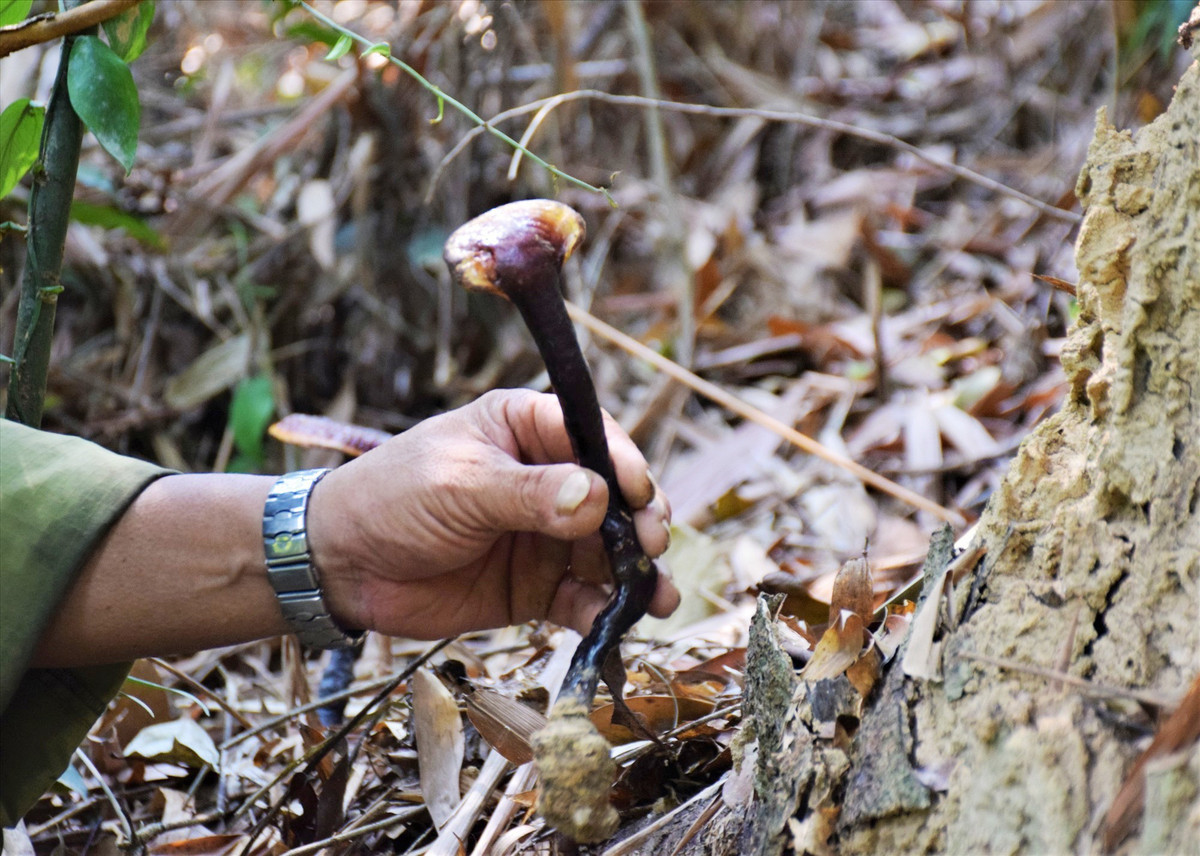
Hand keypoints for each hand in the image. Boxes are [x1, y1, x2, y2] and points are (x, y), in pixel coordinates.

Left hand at [310, 389, 678, 638]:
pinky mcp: (537, 586)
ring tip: (658, 595)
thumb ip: (528, 494)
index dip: (623, 464)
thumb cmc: (391, 499)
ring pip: (609, 552)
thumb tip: (599, 499)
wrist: (343, 566)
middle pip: (614, 497)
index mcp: (526, 429)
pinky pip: (583, 598)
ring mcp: (546, 535)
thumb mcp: (459, 485)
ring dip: (638, 573)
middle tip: (650, 546)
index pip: (593, 436)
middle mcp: (546, 479)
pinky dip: (605, 612)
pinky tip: (619, 623)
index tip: (636, 496)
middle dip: (641, 521)